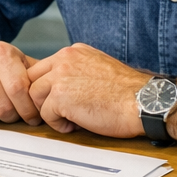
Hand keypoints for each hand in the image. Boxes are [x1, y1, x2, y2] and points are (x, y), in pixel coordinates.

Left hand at [26, 43, 148, 136]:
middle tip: (57, 112)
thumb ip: (77, 71)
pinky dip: (58, 124)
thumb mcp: (98, 68)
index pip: (43, 67)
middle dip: (41, 98)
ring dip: (48, 111)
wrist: (144, 102)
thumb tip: (59, 87)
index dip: (47, 87)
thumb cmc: (127, 93)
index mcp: (74, 51)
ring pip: (34, 96)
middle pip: (32, 79)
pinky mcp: (61, 97)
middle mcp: (65, 59)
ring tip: (70, 119)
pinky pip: (46, 114)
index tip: (58, 100)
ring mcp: (61, 77)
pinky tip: (76, 125)